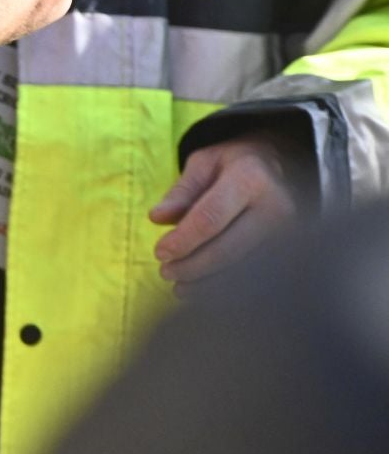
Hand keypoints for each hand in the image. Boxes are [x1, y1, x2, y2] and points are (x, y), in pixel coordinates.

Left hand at [150, 130, 308, 291]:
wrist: (284, 165)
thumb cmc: (236, 162)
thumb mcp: (204, 163)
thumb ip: (181, 191)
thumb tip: (157, 218)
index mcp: (251, 178)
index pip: (211, 218)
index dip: (183, 240)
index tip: (160, 253)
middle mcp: (278, 207)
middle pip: (228, 248)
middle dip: (193, 266)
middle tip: (165, 273)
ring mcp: (292, 232)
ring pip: (244, 269)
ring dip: (209, 283)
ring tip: (180, 287)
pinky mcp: (296, 250)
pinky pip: (258, 276)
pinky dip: (228, 286)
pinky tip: (205, 291)